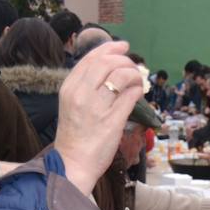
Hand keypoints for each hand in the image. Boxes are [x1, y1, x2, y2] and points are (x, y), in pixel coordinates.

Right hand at [54, 40, 144, 193]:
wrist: (72, 163)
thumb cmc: (74, 136)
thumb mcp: (72, 104)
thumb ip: (86, 87)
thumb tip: (110, 70)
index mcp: (70, 88)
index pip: (91, 58)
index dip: (110, 48)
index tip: (123, 46)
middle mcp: (81, 94)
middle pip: (107, 63)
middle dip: (125, 60)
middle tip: (134, 66)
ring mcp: (97, 107)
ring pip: (120, 76)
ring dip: (134, 74)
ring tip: (139, 80)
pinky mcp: (112, 121)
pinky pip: (130, 96)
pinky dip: (137, 90)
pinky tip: (139, 93)